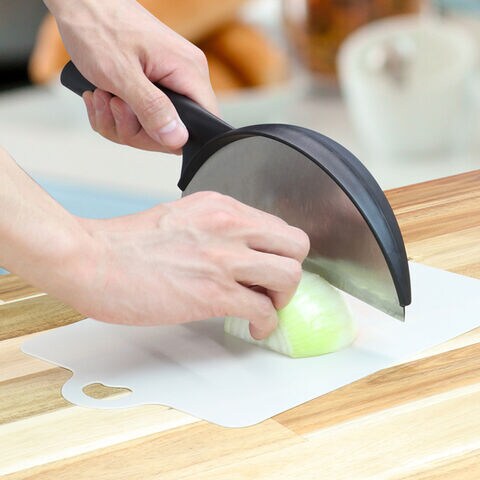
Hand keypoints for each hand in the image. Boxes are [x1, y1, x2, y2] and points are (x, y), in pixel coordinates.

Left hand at [45, 0, 217, 152]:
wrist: (79, 2)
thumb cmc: (97, 26)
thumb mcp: (121, 74)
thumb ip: (152, 109)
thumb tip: (177, 139)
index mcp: (188, 71)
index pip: (204, 122)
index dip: (173, 137)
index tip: (143, 127)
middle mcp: (184, 77)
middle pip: (172, 132)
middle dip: (135, 130)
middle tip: (113, 106)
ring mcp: (168, 82)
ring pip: (151, 128)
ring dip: (118, 121)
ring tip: (102, 96)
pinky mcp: (152, 85)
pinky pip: (139, 117)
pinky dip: (114, 114)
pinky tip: (102, 95)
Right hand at [76, 192, 309, 338]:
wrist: (92, 260)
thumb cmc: (126, 243)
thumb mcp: (180, 217)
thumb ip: (214, 229)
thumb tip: (236, 251)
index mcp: (220, 206)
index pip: (277, 226)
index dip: (279, 252)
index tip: (269, 268)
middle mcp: (229, 225)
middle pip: (296, 245)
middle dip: (291, 270)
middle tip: (273, 287)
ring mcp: (224, 258)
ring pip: (290, 275)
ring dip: (283, 298)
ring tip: (264, 307)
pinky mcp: (214, 292)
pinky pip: (264, 309)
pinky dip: (266, 323)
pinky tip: (252, 326)